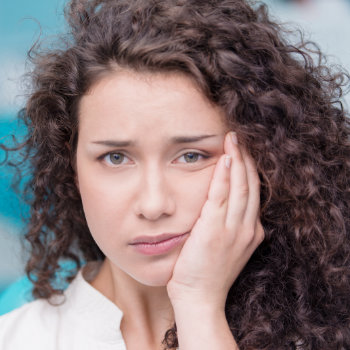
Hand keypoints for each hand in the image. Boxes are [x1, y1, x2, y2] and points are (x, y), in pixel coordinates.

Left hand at [167, 131, 263, 309]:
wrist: (200, 297)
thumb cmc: (208, 272)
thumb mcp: (226, 247)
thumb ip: (228, 225)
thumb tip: (221, 205)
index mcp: (251, 231)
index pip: (253, 192)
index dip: (250, 169)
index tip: (243, 152)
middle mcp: (247, 228)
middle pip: (250, 185)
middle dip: (246, 158)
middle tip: (239, 137)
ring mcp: (234, 229)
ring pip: (240, 186)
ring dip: (237, 160)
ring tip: (232, 139)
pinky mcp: (215, 229)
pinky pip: (221, 195)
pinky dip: (224, 175)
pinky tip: (224, 158)